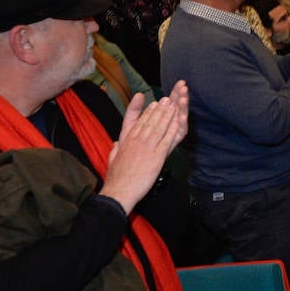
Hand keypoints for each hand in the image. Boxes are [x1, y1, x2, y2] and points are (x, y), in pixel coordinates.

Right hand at [101, 84, 188, 213]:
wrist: (120, 190)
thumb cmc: (115, 178)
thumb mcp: (112, 160)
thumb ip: (116, 149)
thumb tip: (117, 144)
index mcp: (126, 141)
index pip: (138, 123)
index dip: (147, 112)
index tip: (153, 104)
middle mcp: (137, 141)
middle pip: (150, 122)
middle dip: (160, 109)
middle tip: (166, 99)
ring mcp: (147, 148)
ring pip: (159, 127)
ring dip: (167, 115)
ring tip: (173, 105)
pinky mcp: (157, 157)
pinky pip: (166, 140)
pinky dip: (172, 129)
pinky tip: (177, 122)